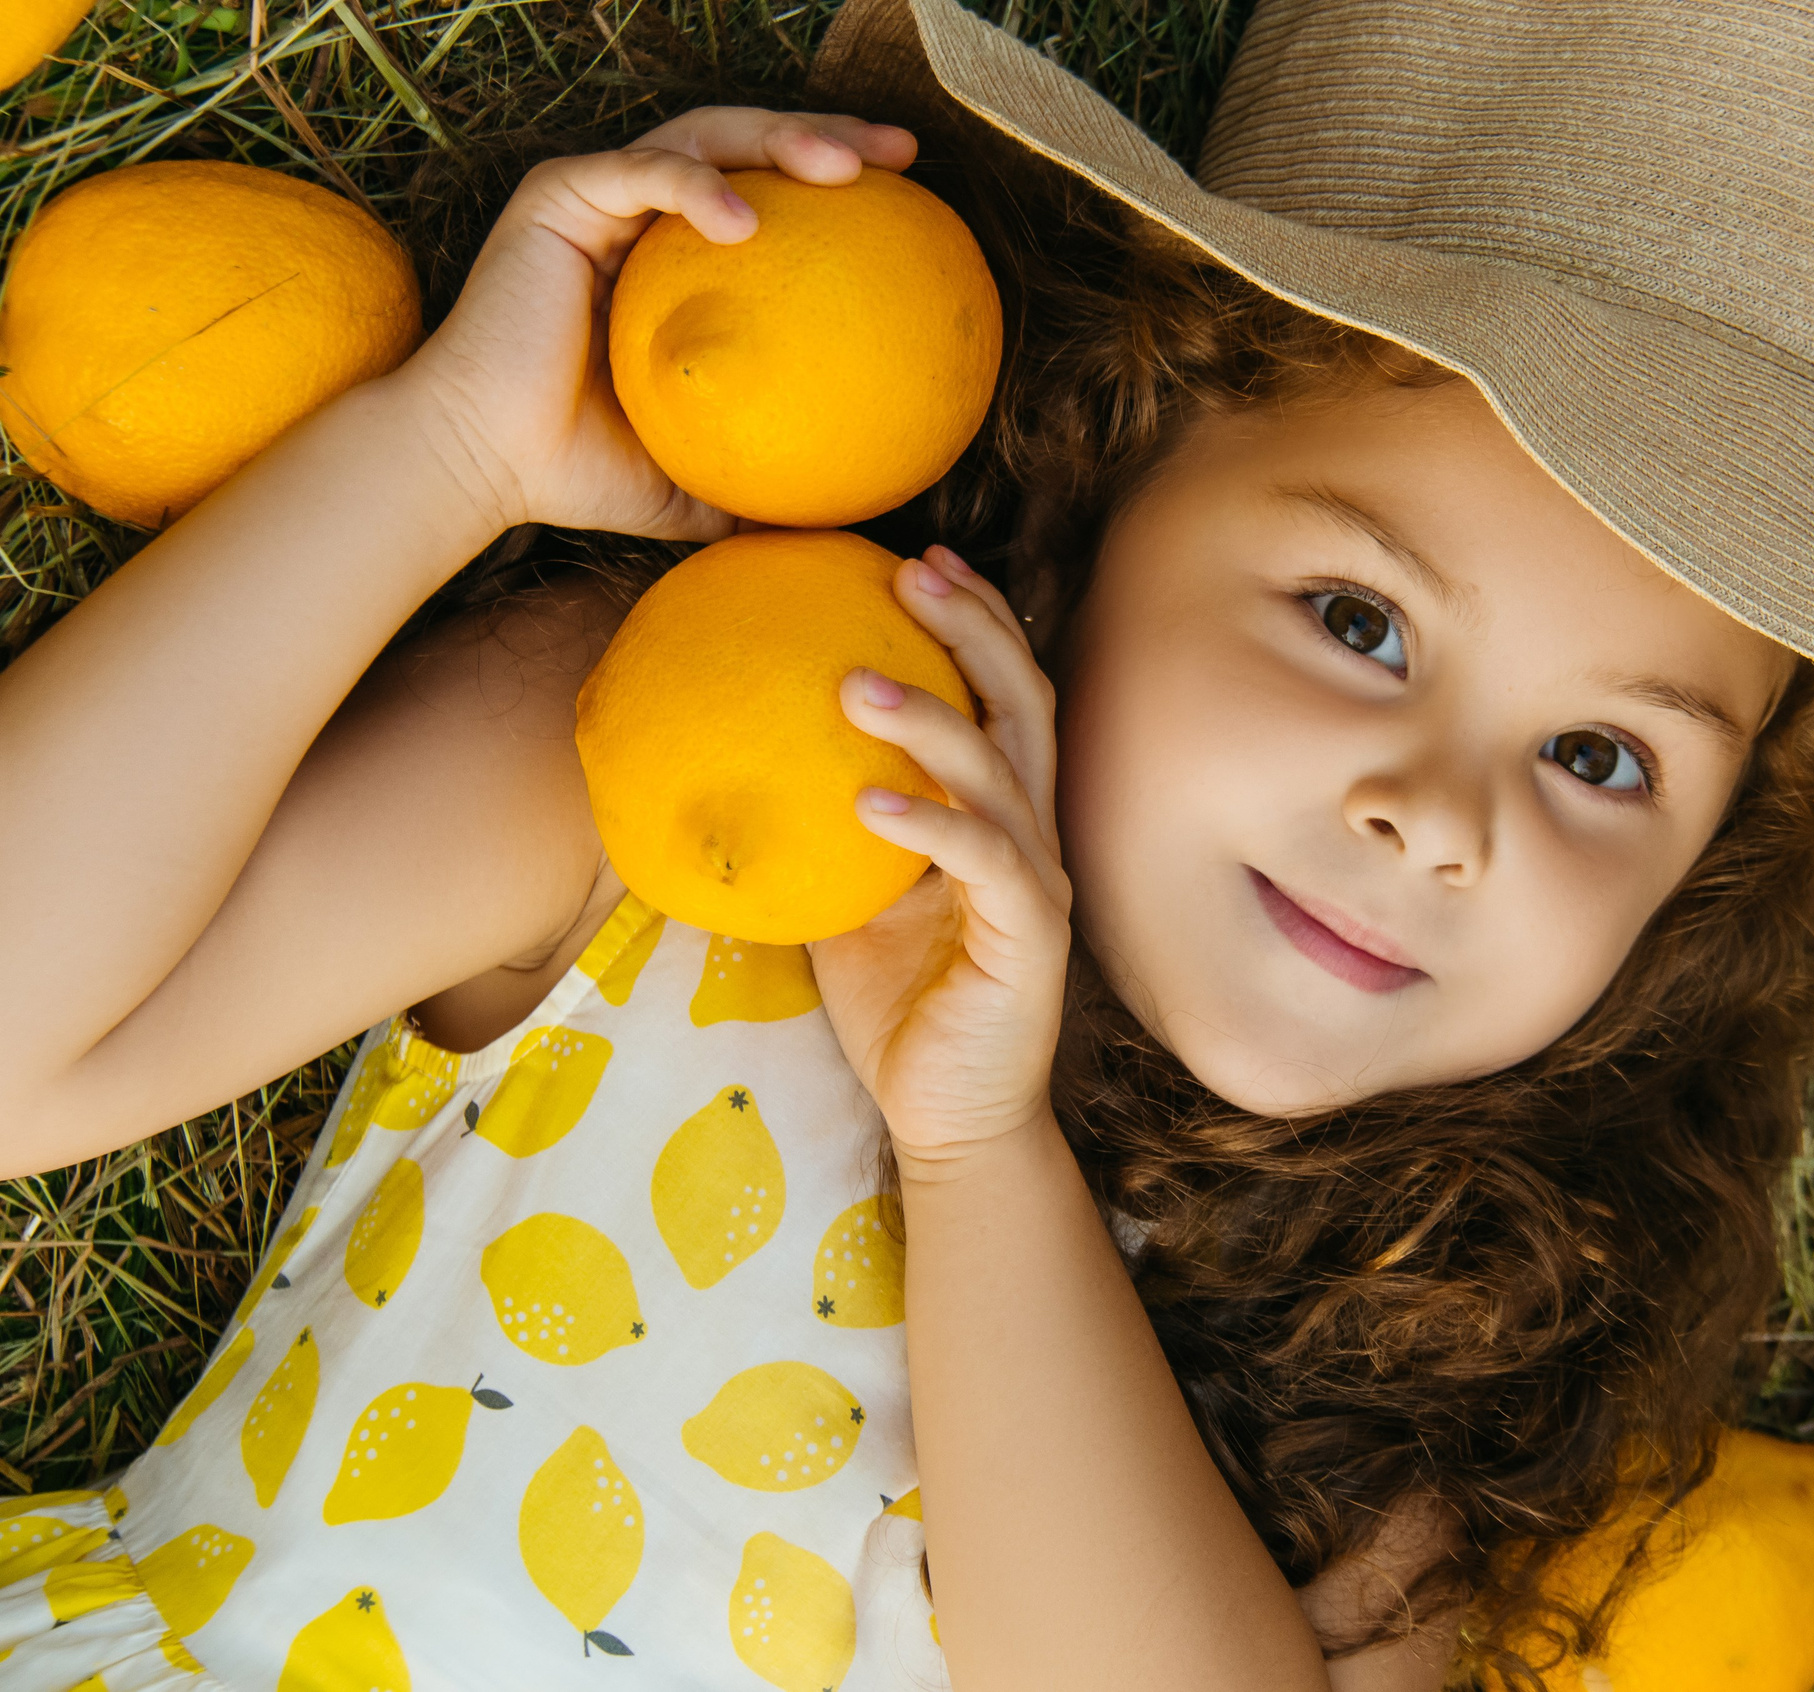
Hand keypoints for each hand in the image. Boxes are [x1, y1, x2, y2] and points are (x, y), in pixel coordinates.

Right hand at [393, 106, 917, 538]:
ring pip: (702, 134)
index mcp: (675, 261)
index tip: (911, 197)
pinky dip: (697, 185)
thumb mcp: (706, 479)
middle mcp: (639, 215)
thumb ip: (772, 479)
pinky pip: (640, 172)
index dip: (838, 183)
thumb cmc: (584, 474)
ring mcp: (597, 198)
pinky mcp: (557, 197)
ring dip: (779, 138)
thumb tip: (855, 520)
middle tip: (901, 151)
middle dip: (829, 134)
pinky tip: (749, 218)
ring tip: (845, 167)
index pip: (769, 195)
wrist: (485, 467)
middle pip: (748, 143)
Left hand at [807, 547, 1072, 1170]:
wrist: (950, 1117)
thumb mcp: (843, 897)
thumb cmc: (898, 1007)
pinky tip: (870, 801)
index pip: (1002, 697)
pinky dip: (932, 824)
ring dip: (932, 718)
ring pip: (1002, 774)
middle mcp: (1034, 835)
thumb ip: (819, 827)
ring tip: (854, 682)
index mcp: (1001, 816)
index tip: (920, 562)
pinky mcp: (1030, 941)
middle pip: (1022, 705)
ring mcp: (1038, 885)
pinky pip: (988, 865)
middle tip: (910, 575)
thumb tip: (728, 760)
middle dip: (973, 631)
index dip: (974, 623)